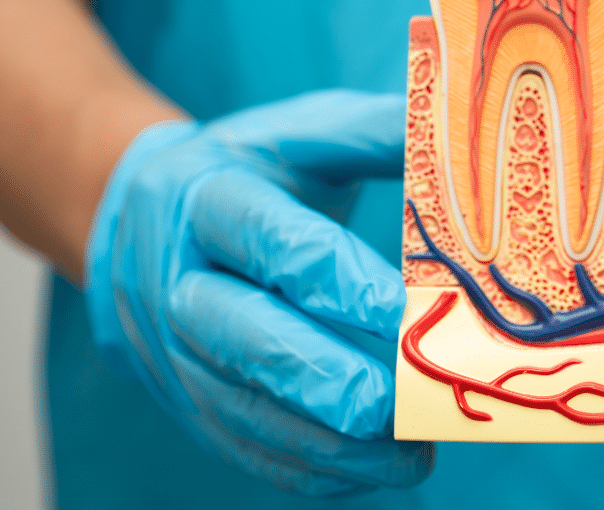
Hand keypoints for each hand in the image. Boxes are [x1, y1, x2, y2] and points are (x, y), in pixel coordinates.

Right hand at [85, 90, 432, 495]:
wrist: (140, 221)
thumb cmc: (248, 172)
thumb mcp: (300, 134)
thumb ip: (374, 133)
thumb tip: (462, 130)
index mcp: (208, 199)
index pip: (268, 240)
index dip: (334, 277)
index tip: (402, 309)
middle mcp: (180, 280)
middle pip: (240, 333)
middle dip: (320, 375)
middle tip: (396, 404)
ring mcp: (176, 351)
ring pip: (241, 407)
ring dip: (326, 441)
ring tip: (409, 457)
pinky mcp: (188, 399)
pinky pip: (241, 445)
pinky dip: (306, 468)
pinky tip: (371, 473)